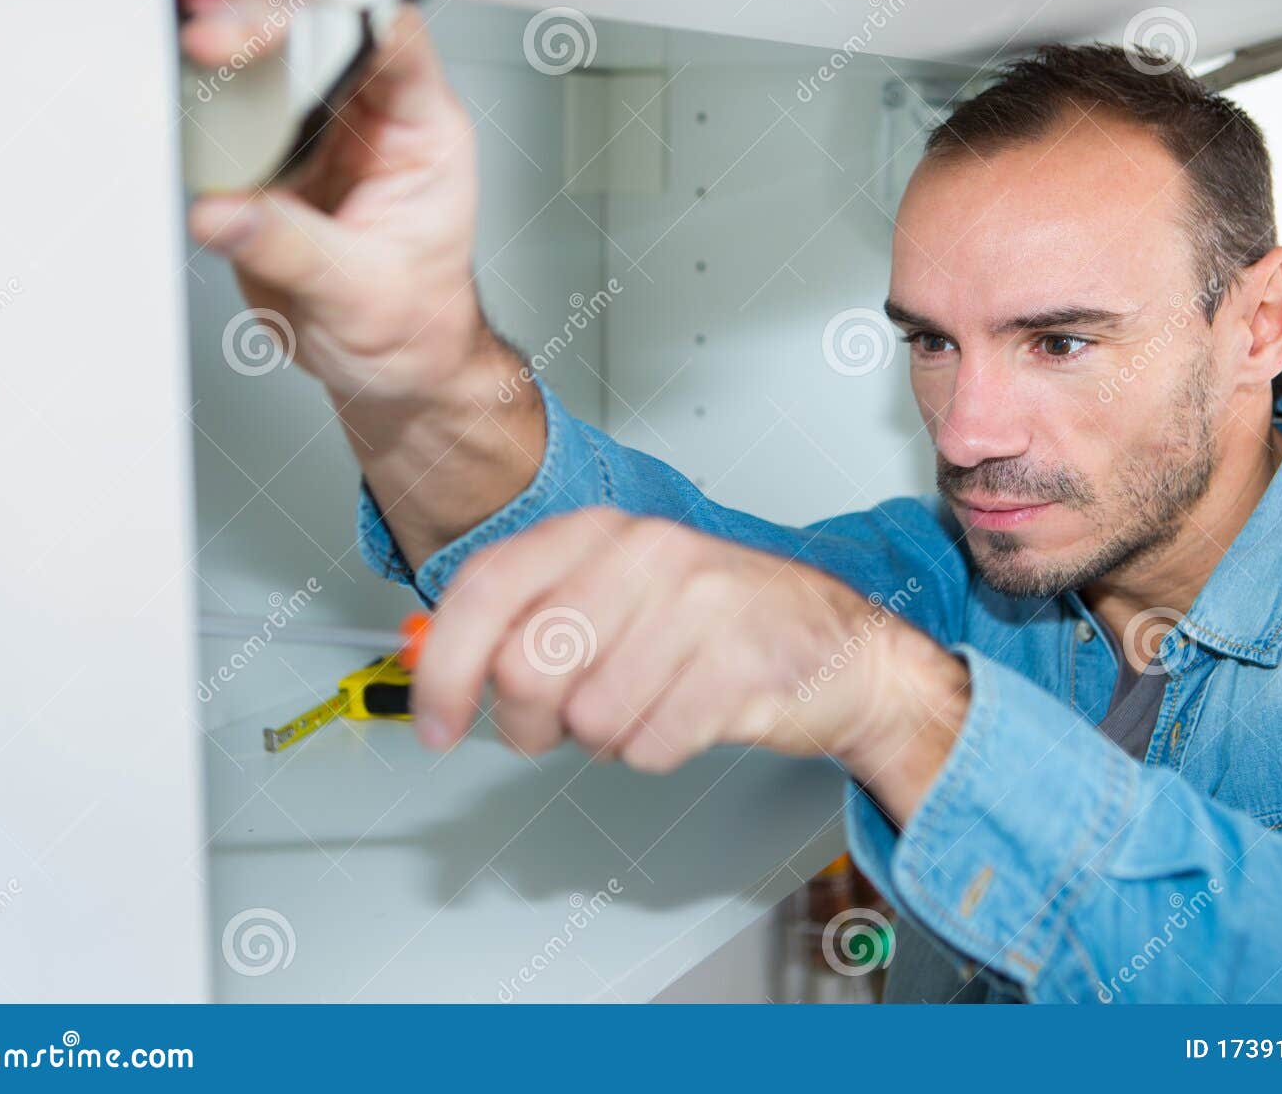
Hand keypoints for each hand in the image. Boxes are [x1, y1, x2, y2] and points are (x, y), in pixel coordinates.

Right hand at [179, 0, 484, 403]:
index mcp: (423, 132)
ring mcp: (319, 134)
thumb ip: (289, 249)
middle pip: (318, 32)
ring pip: (267, 62)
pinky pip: (229, 114)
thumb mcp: (362, 296)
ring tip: (189, 70)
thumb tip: (223, 213)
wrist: (392, 368)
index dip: (334, 15)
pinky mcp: (269, 158)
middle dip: (260, 24)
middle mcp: (373, 120)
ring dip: (222, 60)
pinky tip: (184, 109)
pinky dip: (199, 107)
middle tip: (210, 42)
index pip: (388, 37)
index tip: (277, 28)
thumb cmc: (414, 327)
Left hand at [407, 510, 971, 823]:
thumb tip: (436, 662)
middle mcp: (647, 556)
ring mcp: (698, 609)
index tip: (434, 721)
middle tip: (552, 727)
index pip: (486, 590)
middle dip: (527, 720)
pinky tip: (689, 715)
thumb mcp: (619, 594)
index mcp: (604, 531)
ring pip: (587, 718)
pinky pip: (648, 747)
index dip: (443, 669)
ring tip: (649, 703)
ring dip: (607, 736)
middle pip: (525, 667)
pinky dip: (657, 750)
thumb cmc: (723, 624)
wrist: (846, 651)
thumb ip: (531, 617)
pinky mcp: (738, 669)